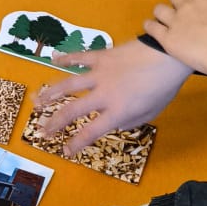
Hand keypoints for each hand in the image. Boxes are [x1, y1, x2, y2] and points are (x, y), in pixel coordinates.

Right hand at [32, 37, 190, 144]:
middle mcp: (103, 95)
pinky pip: (80, 58)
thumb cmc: (164, 87)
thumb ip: (130, 121)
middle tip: (42, 131)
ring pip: (69, 85)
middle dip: (55, 123)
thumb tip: (115, 123)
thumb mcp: (152, 112)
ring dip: (51, 94)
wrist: (169, 55)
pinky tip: (54, 60)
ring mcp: (99, 74)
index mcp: (118, 112)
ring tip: (37, 100)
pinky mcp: (101, 56)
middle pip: (72, 111)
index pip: (91, 132)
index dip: (76, 143)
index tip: (66, 150)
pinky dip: (66, 58)